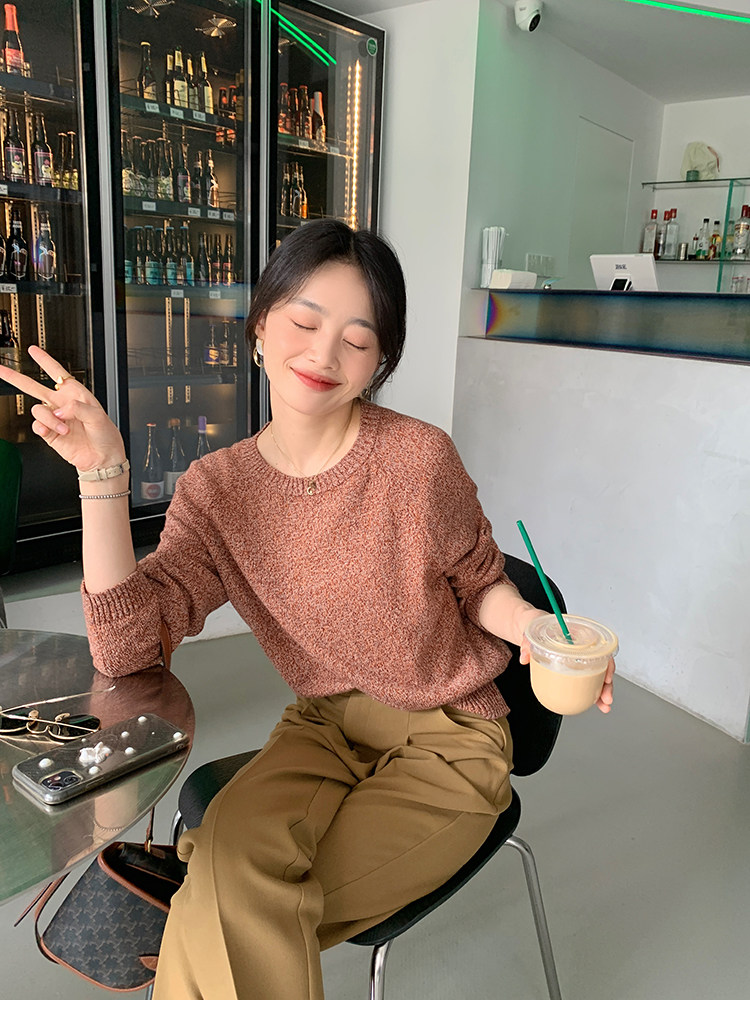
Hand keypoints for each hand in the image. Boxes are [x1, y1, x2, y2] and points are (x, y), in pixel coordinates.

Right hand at [0, 346, 125, 471]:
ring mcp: (54, 419)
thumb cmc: (105, 436)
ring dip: (50, 419)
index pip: (58, 373)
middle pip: (33, 386)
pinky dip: (44, 427)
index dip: (45, 360)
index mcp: (75, 394)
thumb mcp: (98, 415)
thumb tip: (58, 410)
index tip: (33, 350)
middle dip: (15, 377)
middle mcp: (62, 405)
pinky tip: (53, 431)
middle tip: (0, 369)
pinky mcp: (49, 433)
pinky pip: (37, 426)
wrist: (103, 458)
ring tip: (65, 428)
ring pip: (37, 410)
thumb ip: (77, 407)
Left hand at [520, 629, 615, 714]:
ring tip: (603, 706)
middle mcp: (581, 646)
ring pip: (597, 675)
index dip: (607, 663)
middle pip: (602, 665)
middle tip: (606, 698)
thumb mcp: (530, 629)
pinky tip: (593, 703)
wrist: (528, 623)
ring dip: (602, 692)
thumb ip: (527, 643)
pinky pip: (585, 679)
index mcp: (577, 634)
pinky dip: (591, 692)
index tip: (607, 676)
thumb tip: (525, 658)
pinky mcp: (572, 665)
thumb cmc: (535, 621)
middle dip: (607, 684)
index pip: (600, 648)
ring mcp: (578, 657)